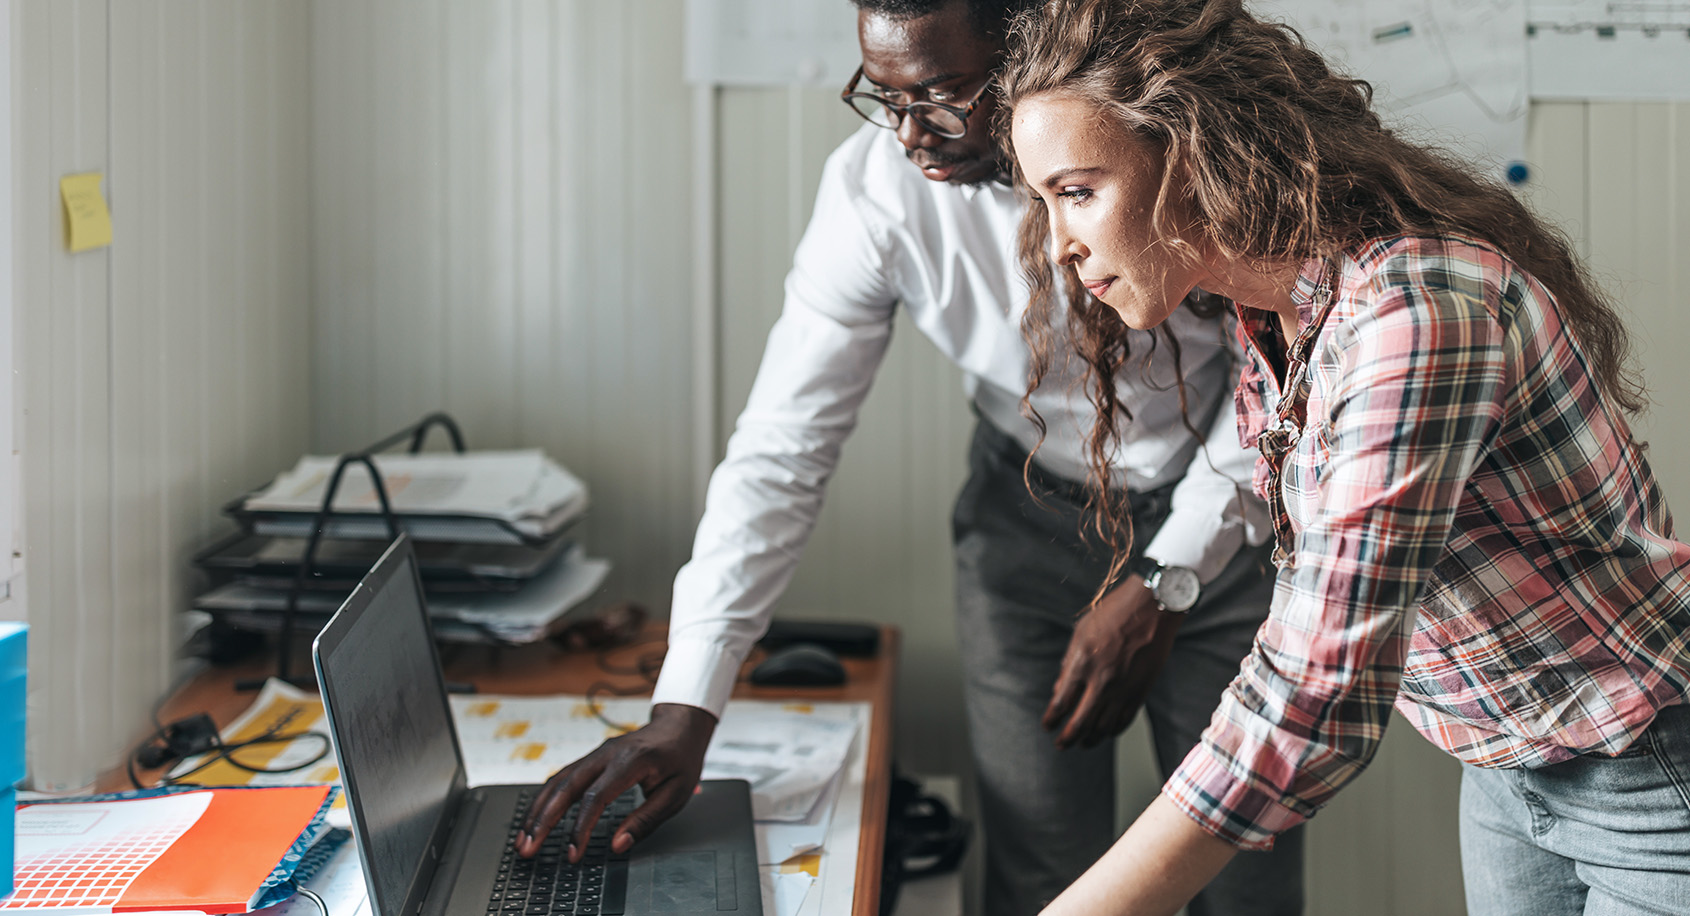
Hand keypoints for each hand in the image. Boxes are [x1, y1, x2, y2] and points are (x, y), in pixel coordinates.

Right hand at [514, 702, 716, 861]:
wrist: (679, 726)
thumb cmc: (680, 759)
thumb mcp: (676, 794)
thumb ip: (645, 820)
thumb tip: (617, 845)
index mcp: (631, 762)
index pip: (596, 797)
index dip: (580, 827)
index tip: (573, 853)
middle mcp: (607, 754)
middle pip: (565, 786)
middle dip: (542, 819)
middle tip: (527, 847)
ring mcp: (596, 754)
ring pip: (558, 781)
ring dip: (538, 810)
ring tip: (523, 839)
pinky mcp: (592, 758)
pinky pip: (563, 778)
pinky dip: (546, 799)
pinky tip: (535, 817)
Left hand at [1042, 576, 1183, 749]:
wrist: (1152, 608)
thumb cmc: (1113, 614)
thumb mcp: (1081, 633)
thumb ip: (1069, 664)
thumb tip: (1060, 689)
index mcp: (1081, 664)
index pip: (1061, 703)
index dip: (1051, 719)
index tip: (1047, 726)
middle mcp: (1101, 681)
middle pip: (1079, 723)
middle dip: (1066, 738)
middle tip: (1061, 745)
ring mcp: (1123, 689)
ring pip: (1103, 727)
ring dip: (1089, 739)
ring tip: (1082, 743)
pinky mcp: (1141, 691)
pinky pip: (1124, 720)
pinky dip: (1112, 731)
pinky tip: (1105, 732)